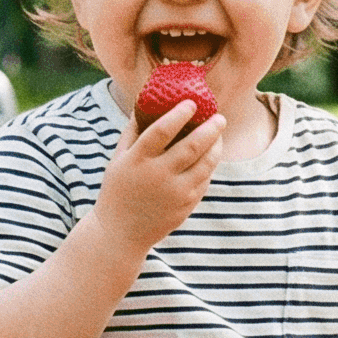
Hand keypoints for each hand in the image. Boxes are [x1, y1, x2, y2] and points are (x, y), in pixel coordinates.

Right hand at [92, 102, 227, 251]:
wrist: (120, 233)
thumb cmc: (118, 190)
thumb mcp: (118, 159)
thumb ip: (132, 132)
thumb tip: (146, 105)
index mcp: (137, 160)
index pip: (162, 131)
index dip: (179, 114)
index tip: (192, 103)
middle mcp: (158, 176)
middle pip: (192, 146)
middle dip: (210, 128)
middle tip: (220, 117)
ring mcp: (175, 192)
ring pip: (206, 164)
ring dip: (216, 146)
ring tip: (219, 135)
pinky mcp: (186, 205)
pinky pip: (204, 180)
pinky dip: (210, 166)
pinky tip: (211, 155)